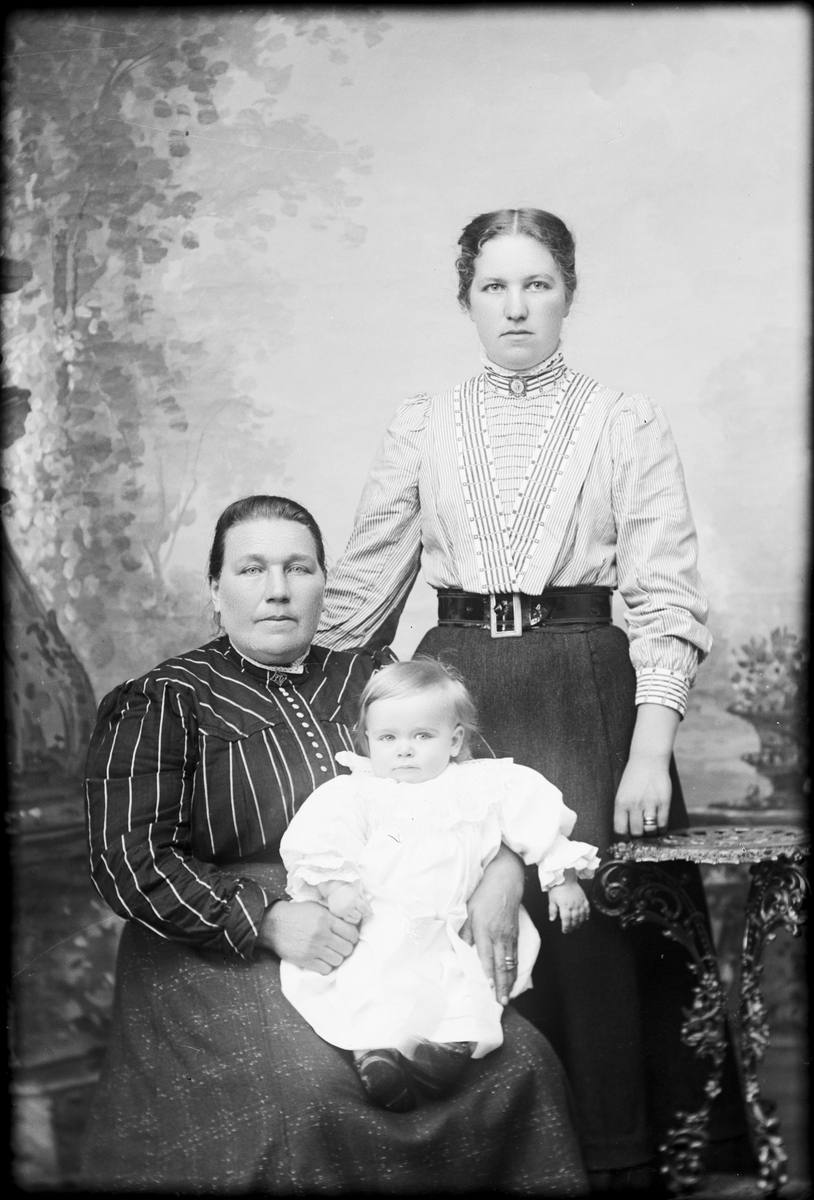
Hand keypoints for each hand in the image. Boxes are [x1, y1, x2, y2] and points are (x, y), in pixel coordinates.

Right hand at [258, 900, 358, 973]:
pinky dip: (326, 966)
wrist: (273, 924)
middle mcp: (322, 934)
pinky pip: (326, 969)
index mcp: (326, 919)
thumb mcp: (316, 908)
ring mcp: (314, 949)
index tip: (349, 937)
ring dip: (337, 957)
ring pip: (338, 960)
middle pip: (347, 949)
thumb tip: (351, 923)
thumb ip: (333, 916)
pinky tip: (322, 959)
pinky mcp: (305, 960)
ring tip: (331, 953)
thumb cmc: (296, 914)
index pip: (352, 933)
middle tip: (340, 945)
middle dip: (346, 948)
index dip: (353, 936)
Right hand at [326, 882, 371, 924]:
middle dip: (360, 912)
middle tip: (358, 907)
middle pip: (359, 916)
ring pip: (354, 920)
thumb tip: (371, 912)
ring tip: (353, 910)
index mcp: (354, 900)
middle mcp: (347, 907)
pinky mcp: (337, 914)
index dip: (368, 911)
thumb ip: (366, 901)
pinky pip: (347, 920)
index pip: (365, 910)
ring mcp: (341, 911)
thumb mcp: (359, 892)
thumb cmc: (348, 890)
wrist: (334, 889)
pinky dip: (350, 917)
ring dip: (355, 916)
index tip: (368, 911)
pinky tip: (348, 912)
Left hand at [460, 844, 523, 1005]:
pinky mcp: (515, 934)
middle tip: (501, 1003)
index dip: (488, 974)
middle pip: (501, 965)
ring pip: (510, 963)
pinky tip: (514, 979)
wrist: (505, 881)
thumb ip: (464, 932)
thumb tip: (457, 949)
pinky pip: (516, 955)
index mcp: (484, 930)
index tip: (488, 990)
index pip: (486, 957)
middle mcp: (499, 936)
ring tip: (507, 997)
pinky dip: (515, 969)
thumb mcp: (468, 911)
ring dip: (509, 981)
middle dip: (501, 985)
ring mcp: (509, 936)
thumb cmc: (483, 895)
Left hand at [548, 881, 589, 932]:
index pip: (566, 920)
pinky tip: (585, 919)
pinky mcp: (584, 899)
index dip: (566, 927)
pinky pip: (587, 909)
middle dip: (572, 927)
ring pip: (581, 916)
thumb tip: (552, 919)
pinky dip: (587, 915)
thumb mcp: (551, 899)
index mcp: (564, 906)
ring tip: (577, 926)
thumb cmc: (557, 888)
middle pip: (574, 920)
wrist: (565, 878)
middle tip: (570, 930)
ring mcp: (579, 903)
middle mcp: (573, 906)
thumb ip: (552, 910)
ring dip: (579, 923)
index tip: (565, 931)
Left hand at [613, 756, 671, 837]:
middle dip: (638, 836)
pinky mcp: (664, 802)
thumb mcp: (622, 793)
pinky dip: (661, 829)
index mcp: (621, 803)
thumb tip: (627, 831)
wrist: (648, 760)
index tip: (628, 838)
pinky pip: (663, 824)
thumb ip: (623, 811)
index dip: (624, 837)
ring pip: (650, 830)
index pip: (620, 830)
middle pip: (636, 833)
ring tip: (649, 828)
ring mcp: (650, 804)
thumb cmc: (634, 777)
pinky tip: (658, 825)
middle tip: (640, 833)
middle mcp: (634, 804)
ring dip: (650, 833)